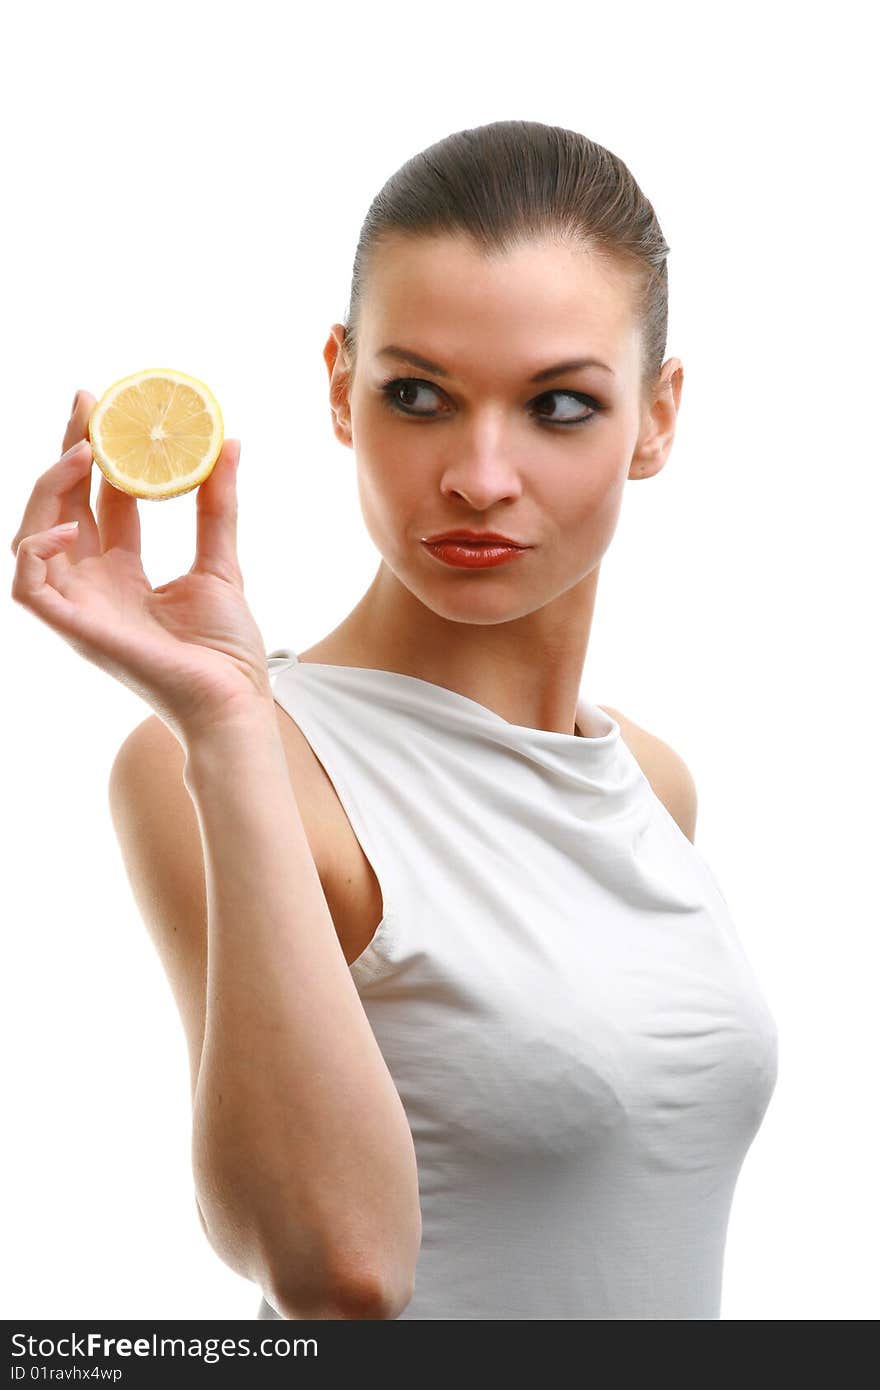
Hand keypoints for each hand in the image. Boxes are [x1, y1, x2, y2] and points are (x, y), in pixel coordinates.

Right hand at [10, 391, 276, 745]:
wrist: (233, 702)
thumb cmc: (226, 651)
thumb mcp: (222, 563)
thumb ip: (217, 506)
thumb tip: (229, 444)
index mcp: (121, 574)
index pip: (97, 502)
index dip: (97, 454)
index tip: (106, 406)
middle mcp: (91, 586)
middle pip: (60, 506)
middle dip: (68, 451)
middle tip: (88, 402)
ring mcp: (78, 608)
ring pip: (29, 537)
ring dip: (49, 488)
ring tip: (86, 450)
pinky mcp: (72, 631)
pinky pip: (26, 586)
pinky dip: (36, 551)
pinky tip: (69, 525)